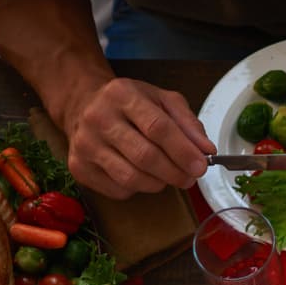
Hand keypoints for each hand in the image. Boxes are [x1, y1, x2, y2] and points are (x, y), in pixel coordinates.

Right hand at [61, 77, 215, 198]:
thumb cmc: (130, 105)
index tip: (201, 166)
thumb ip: (188, 123)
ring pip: (132, 178)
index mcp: (122, 95)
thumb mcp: (162, 100)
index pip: (158, 128)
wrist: (83, 105)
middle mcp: (98, 118)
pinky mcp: (79, 167)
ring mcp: (85, 144)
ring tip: (167, 176)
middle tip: (190, 178)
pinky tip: (141, 175)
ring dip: (159, 183)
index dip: (183, 151)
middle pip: (145, 156)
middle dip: (175, 173)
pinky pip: (118, 189)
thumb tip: (206, 150)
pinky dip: (138, 189)